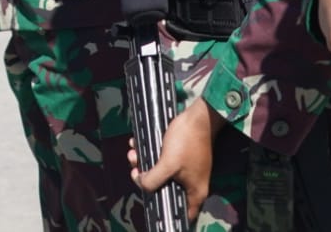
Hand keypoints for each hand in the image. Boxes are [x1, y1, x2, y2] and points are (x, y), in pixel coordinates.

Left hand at [133, 97, 223, 221]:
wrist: (197, 117)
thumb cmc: (187, 142)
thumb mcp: (168, 164)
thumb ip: (154, 179)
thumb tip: (142, 185)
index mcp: (194, 193)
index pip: (181, 213)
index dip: (163, 208)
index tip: (146, 196)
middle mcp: (191, 185)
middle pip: (164, 191)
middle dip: (146, 179)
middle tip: (135, 168)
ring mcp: (185, 172)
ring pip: (160, 174)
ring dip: (144, 163)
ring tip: (134, 153)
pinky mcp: (180, 159)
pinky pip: (162, 161)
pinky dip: (149, 154)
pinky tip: (138, 145)